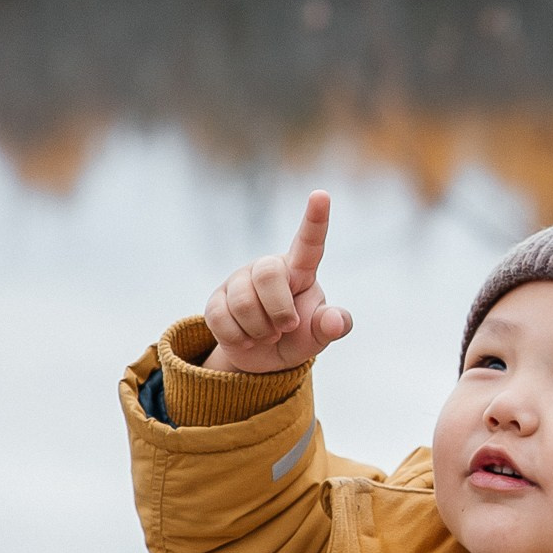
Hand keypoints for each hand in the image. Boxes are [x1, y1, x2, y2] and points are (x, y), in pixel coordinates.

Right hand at [202, 190, 352, 374]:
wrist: (263, 358)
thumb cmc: (297, 337)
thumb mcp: (317, 335)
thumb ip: (330, 326)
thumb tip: (336, 322)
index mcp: (300, 270)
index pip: (309, 242)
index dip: (316, 219)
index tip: (321, 195)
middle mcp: (267, 268)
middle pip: (268, 274)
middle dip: (279, 310)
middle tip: (286, 327)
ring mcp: (239, 281)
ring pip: (243, 301)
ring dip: (259, 330)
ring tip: (267, 334)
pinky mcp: (216, 300)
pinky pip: (221, 317)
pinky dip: (238, 338)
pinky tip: (246, 338)